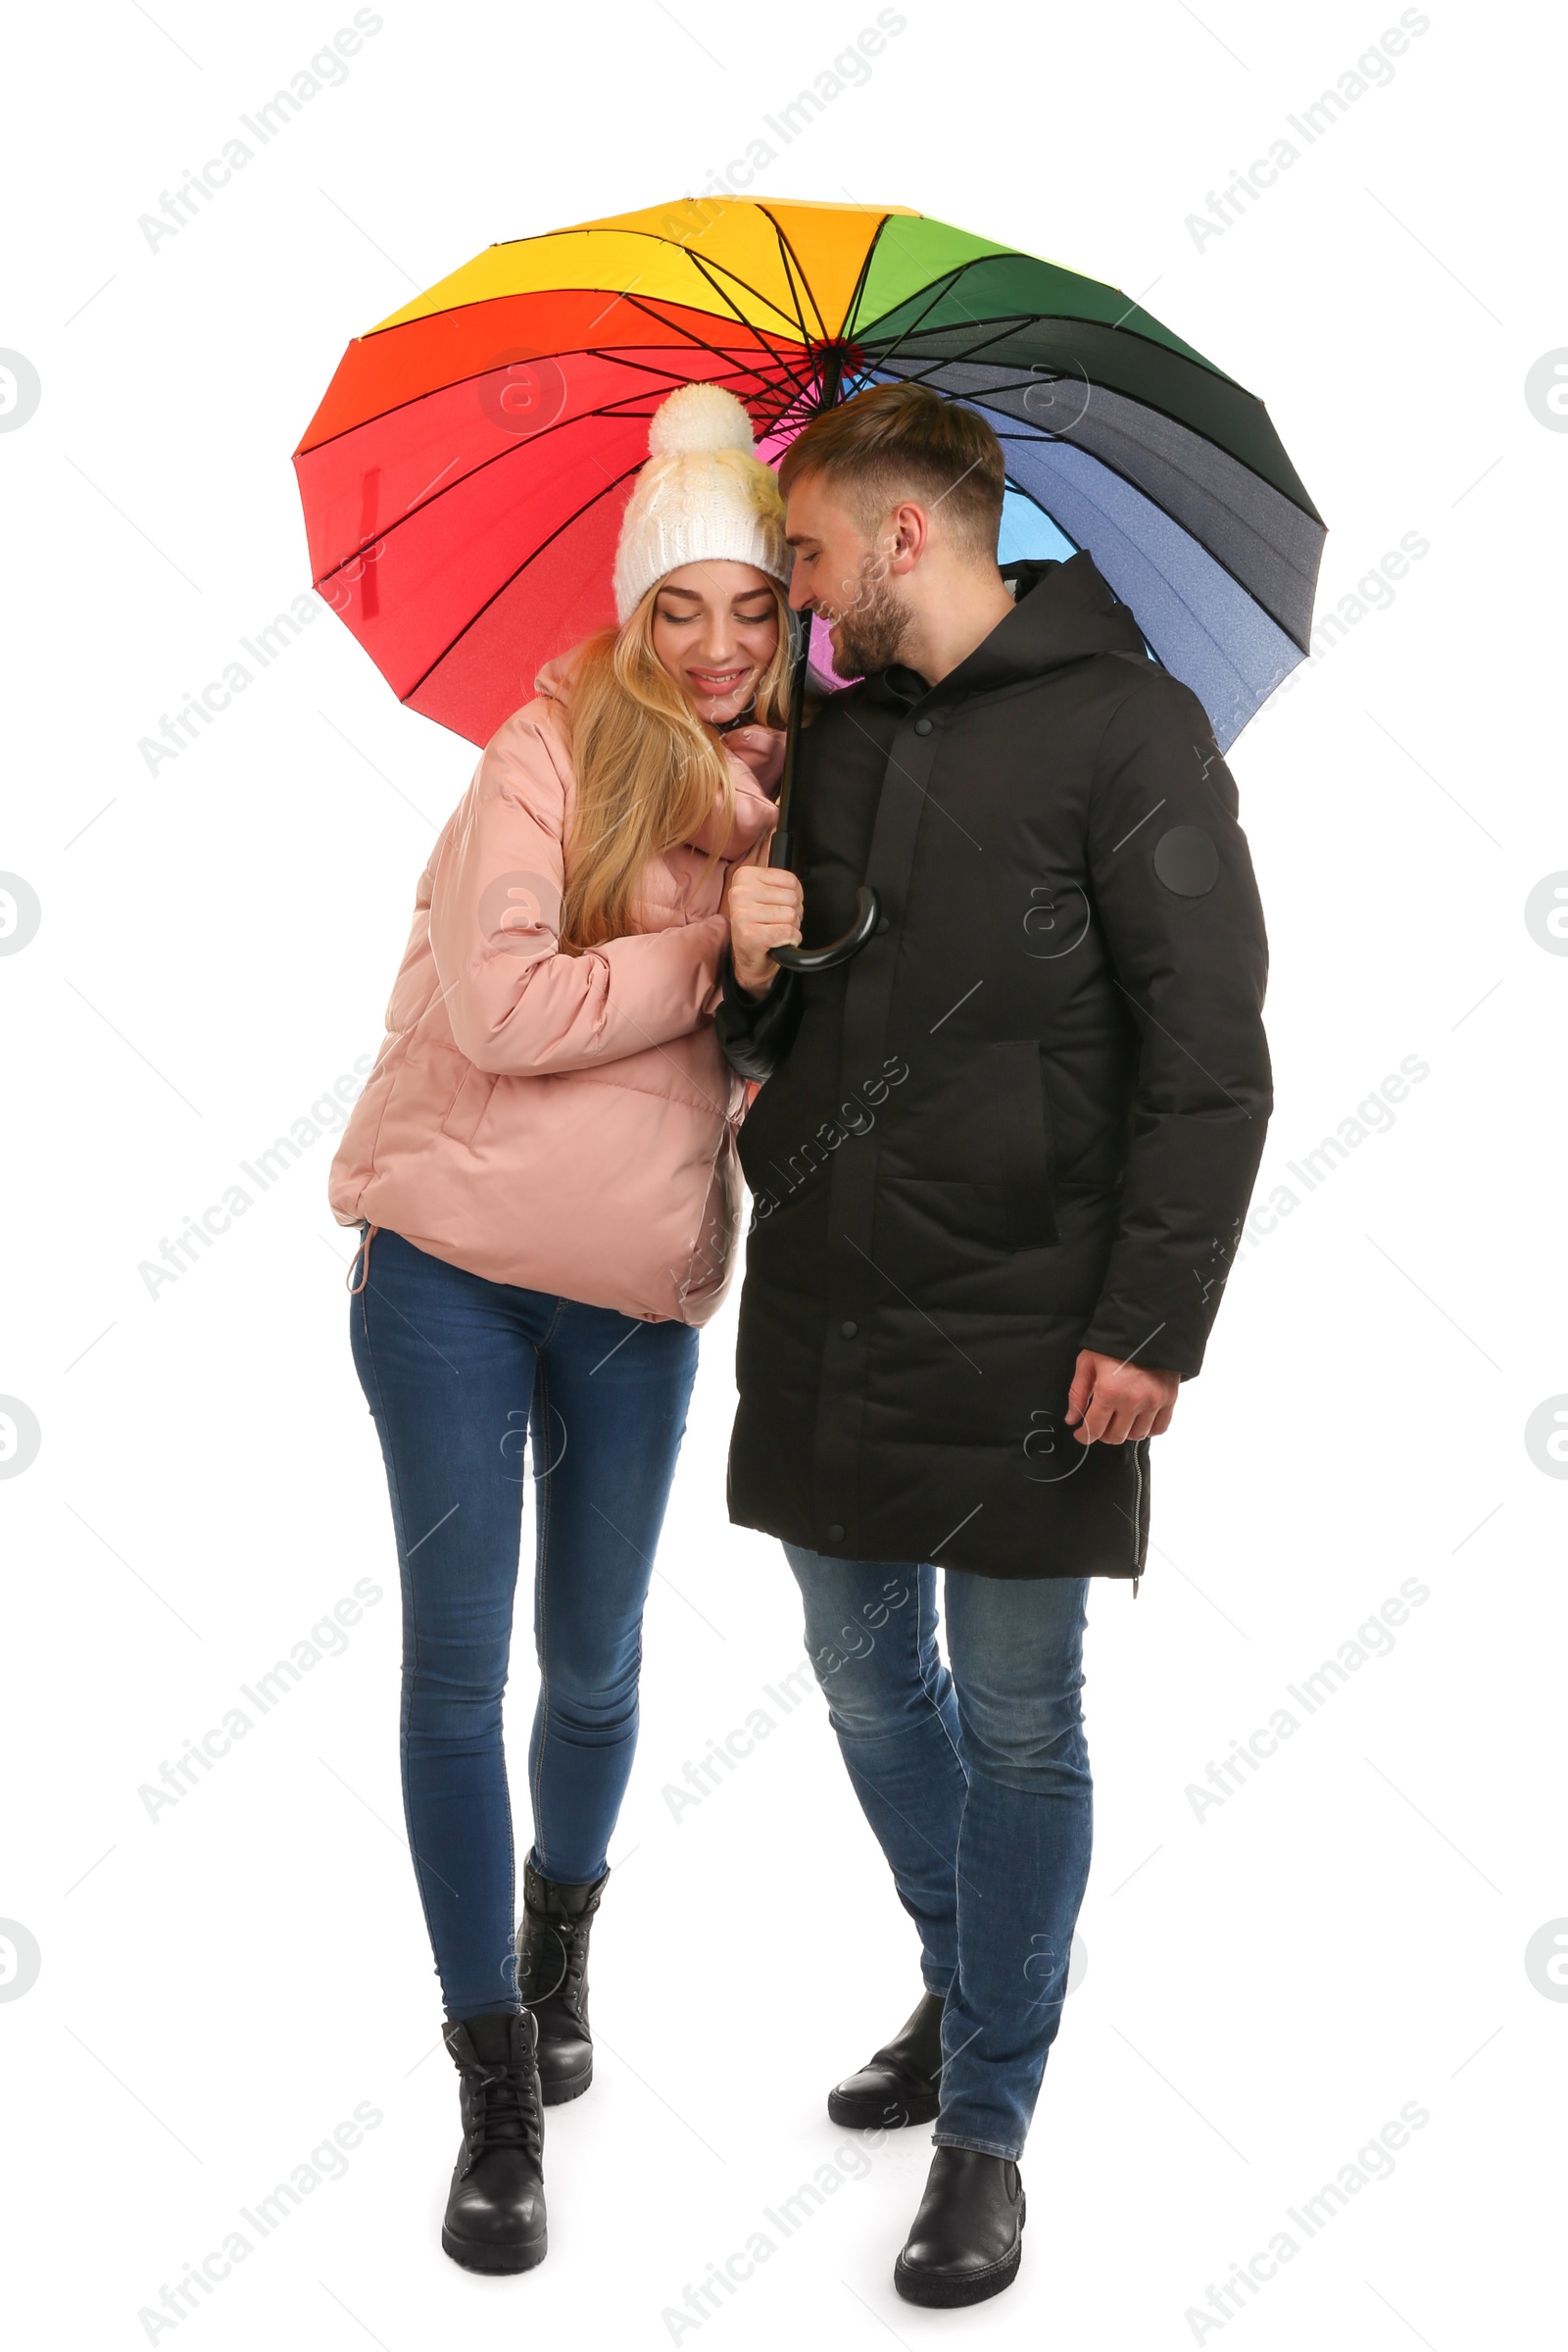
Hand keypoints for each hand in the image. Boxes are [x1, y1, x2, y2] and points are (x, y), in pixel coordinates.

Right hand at [725, 861, 803, 995]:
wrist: (749, 958)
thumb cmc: (761, 924)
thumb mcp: (766, 894)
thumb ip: (780, 883)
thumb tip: (797, 886)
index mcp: (743, 876)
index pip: (791, 880)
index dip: (794, 896)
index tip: (780, 906)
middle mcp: (739, 893)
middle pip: (792, 898)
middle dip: (793, 913)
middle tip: (777, 922)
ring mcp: (743, 914)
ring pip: (791, 915)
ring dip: (791, 927)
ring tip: (775, 931)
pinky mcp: (751, 935)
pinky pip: (788, 932)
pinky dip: (791, 940)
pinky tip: (777, 941)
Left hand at [1064, 1351, 1179, 1444]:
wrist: (1146, 1327)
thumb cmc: (1112, 1344)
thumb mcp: (1087, 1363)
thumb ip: (1078, 1393)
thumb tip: (1072, 1419)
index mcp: (1109, 1391)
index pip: (1094, 1429)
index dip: (1084, 1436)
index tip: (1081, 1434)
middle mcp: (1132, 1401)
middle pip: (1115, 1436)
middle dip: (1102, 1434)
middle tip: (1099, 1424)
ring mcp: (1153, 1402)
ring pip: (1136, 1435)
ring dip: (1124, 1433)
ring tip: (1118, 1420)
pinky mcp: (1169, 1398)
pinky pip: (1159, 1428)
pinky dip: (1147, 1430)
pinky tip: (1138, 1420)